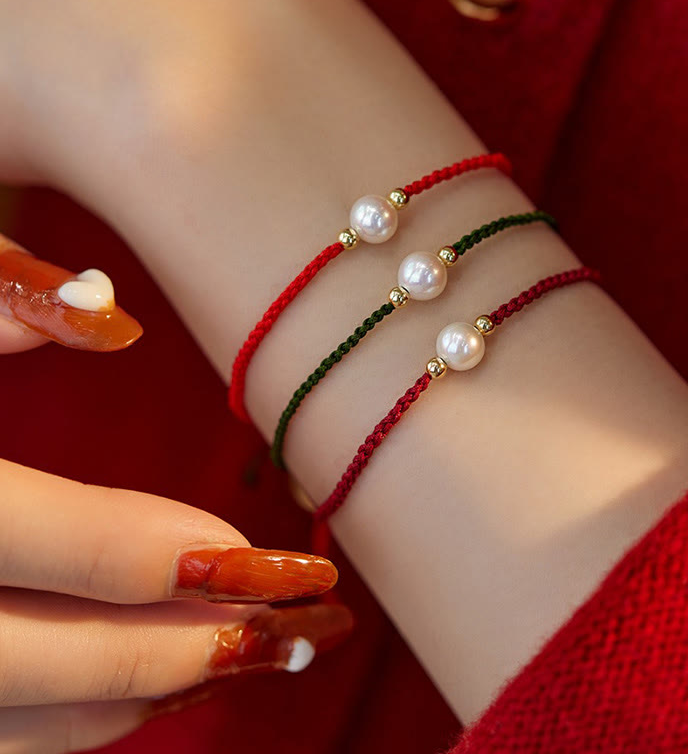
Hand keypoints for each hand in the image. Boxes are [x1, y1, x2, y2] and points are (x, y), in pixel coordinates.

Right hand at [0, 226, 349, 749]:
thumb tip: (110, 313)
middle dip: (207, 648)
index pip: (92, 552)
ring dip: (156, 693)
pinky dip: (79, 719)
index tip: (303, 564)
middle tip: (311, 629)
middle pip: (79, 661)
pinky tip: (146, 686)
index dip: (213, 563)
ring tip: (256, 656)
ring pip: (38, 723)